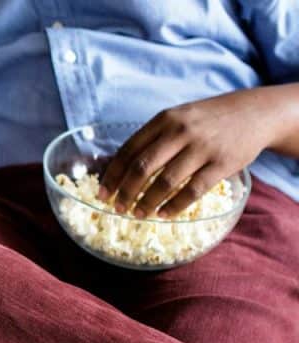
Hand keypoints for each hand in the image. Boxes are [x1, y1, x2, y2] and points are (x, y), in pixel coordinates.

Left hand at [101, 88, 285, 217]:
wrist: (255, 113)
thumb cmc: (208, 119)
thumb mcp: (178, 117)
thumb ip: (154, 137)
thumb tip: (122, 168)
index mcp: (164, 120)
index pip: (129, 150)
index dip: (113, 174)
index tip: (103, 193)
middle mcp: (181, 132)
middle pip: (142, 167)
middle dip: (125, 192)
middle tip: (117, 208)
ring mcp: (202, 148)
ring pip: (165, 182)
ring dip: (147, 202)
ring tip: (138, 214)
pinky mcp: (222, 164)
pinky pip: (193, 190)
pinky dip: (175, 206)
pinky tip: (164, 215)